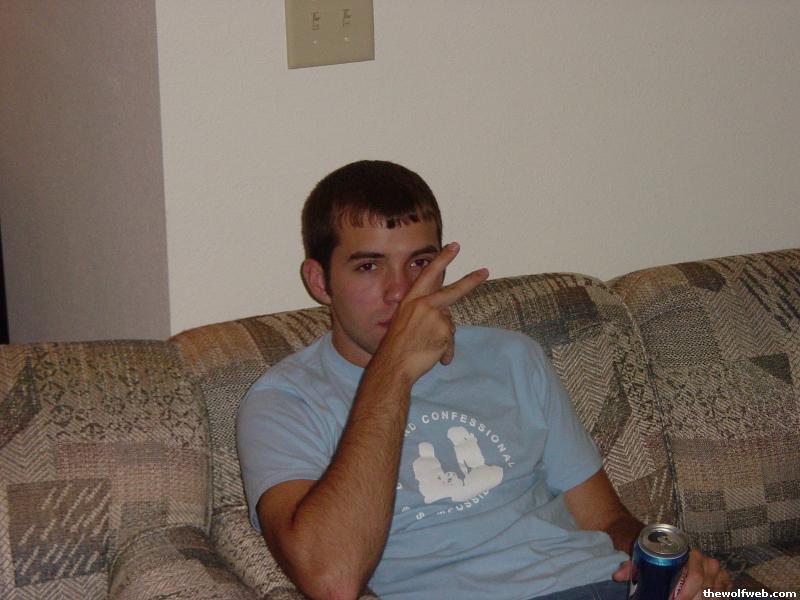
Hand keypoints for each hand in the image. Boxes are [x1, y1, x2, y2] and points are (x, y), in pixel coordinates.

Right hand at [374, 242, 487, 382]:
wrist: (393, 365)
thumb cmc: (396, 347)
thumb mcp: (404, 322)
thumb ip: (425, 313)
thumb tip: (446, 317)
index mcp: (411, 300)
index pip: (429, 274)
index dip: (442, 259)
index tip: (454, 246)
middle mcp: (424, 305)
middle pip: (453, 291)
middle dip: (471, 281)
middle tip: (485, 271)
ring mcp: (435, 318)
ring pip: (449, 326)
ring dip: (443, 339)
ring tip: (427, 350)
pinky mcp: (444, 332)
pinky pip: (450, 342)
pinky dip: (445, 352)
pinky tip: (434, 357)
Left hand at [612, 549, 731, 597]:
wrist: (671, 551)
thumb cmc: (657, 558)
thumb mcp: (644, 560)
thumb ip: (630, 567)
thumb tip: (617, 576)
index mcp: (691, 554)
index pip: (694, 576)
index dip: (685, 595)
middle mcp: (708, 562)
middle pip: (706, 589)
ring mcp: (718, 573)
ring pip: (716, 594)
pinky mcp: (725, 582)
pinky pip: (725, 596)